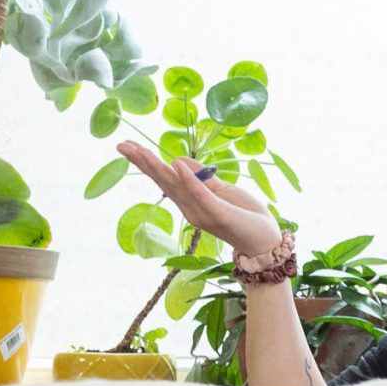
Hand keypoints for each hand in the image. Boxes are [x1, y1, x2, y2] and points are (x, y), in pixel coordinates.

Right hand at [115, 143, 282, 257]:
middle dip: (142, 162)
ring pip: (176, 186)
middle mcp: (190, 207)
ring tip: (140, 151)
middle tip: (121, 145)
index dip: (146, 161)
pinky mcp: (218, 213)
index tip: (128, 145)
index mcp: (190, 200)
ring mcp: (202, 211)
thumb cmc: (245, 214)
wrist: (265, 240)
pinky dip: (189, 180)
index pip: (164, 177)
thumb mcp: (221, 190)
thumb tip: (178, 160)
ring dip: (157, 167)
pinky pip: (201, 195)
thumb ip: (201, 177)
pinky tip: (176, 165)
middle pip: (162, 181)